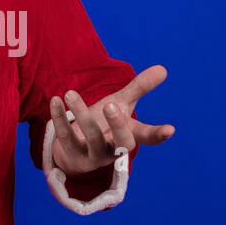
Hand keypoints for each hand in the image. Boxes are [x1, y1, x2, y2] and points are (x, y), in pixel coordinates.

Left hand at [50, 65, 174, 175]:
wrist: (76, 149)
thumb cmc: (103, 124)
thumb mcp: (121, 104)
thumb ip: (139, 88)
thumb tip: (163, 68)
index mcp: (129, 136)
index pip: (147, 137)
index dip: (158, 135)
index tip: (170, 129)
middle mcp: (114, 149)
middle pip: (122, 143)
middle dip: (117, 125)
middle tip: (111, 105)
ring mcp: (94, 155)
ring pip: (92, 139)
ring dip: (81, 114)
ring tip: (70, 93)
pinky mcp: (73, 156)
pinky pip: (66, 137)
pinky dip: (59, 118)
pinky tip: (55, 100)